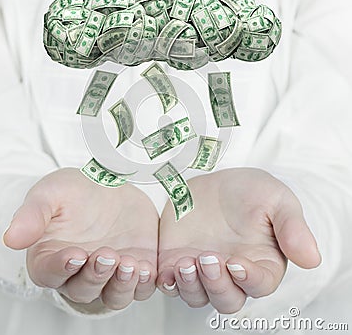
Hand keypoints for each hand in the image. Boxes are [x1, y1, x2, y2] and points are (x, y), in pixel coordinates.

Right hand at [3, 167, 157, 310]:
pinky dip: (145, 282)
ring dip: (122, 285)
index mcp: (51, 257)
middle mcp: (79, 273)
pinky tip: (148, 269)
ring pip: (114, 294)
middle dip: (96, 275)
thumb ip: (33, 214)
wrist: (109, 186)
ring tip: (130, 265)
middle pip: (84, 289)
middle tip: (107, 255)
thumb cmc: (74, 192)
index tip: (74, 254)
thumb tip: (11, 238)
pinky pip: (141, 286)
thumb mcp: (51, 193)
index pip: (51, 272)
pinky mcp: (136, 267)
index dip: (61, 267)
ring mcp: (110, 273)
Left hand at [157, 167, 320, 312]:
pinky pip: (171, 282)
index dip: (248, 279)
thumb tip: (312, 259)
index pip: (259, 285)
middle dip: (216, 285)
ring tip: (185, 263)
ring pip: (197, 296)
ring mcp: (202, 269)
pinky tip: (166, 269)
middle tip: (207, 258)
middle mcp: (231, 273)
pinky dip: (168, 281)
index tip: (236, 262)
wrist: (215, 178)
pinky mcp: (176, 259)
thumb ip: (292, 227)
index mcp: (261, 263)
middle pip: (226, 299)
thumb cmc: (251, 191)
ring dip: (190, 286)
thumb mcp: (276, 199)